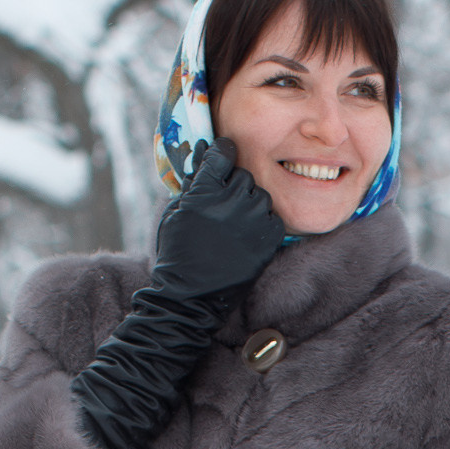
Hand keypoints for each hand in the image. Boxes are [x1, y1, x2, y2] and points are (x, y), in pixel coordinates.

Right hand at [153, 139, 289, 295]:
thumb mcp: (175, 213)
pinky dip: (263, 223)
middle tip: (224, 202)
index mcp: (203, 193)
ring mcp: (251, 222)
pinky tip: (248, 234)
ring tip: (236, 221)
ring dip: (250, 203)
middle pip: (243, 175)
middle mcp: (230, 204)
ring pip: (261, 195)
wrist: (192, 296)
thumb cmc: (178, 253)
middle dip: (234, 184)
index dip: (223, 151)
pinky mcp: (268, 241)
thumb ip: (192, 184)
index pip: (222, 154)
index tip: (224, 154)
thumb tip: (203, 154)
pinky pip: (274, 218)